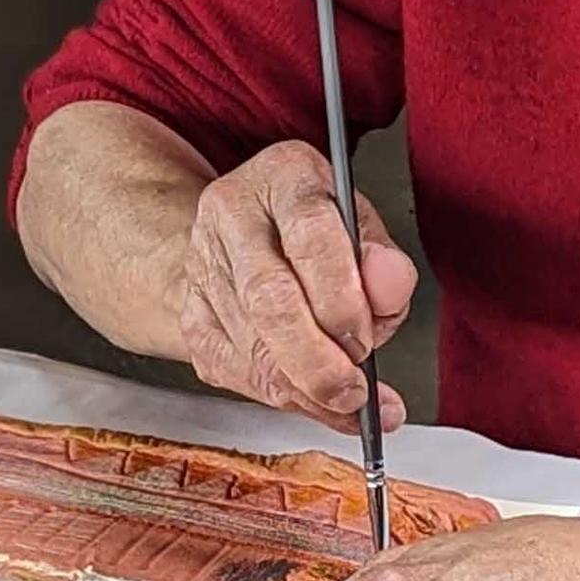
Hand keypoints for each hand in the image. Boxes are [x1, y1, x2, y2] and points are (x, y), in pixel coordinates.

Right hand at [177, 140, 417, 431]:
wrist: (245, 233)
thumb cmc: (316, 229)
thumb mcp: (364, 228)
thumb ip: (385, 262)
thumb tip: (389, 286)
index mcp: (284, 176)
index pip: (311, 236)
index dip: (341, 301)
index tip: (365, 341)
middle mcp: (233, 214)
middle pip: (268, 298)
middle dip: (317, 360)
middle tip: (353, 390)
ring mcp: (202, 265)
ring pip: (250, 344)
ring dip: (303, 389)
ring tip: (345, 404)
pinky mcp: (191, 314)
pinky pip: (233, 371)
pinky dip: (281, 398)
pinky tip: (315, 404)